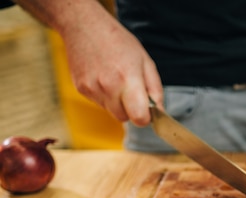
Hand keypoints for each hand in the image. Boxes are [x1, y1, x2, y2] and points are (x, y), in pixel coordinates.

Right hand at [60, 10, 162, 125]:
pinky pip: (99, 103)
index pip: (139, 118)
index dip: (145, 117)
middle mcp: (108, 87)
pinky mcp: (81, 90)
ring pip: (111, 112)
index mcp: (128, 79)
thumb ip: (155, 90)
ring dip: (117, 103)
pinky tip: (104, 77)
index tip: (146, 109)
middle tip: (130, 88)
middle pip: (125, 118)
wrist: (84, 26)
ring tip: (115, 79)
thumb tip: (159, 111)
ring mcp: (92, 90)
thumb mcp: (146, 62)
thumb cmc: (118, 41)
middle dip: (131, 109)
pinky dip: (104, 96)